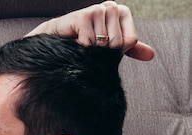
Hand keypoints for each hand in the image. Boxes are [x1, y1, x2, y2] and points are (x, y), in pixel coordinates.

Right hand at [28, 1, 154, 60]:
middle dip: (102, 52)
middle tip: (89, 46)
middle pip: (117, 43)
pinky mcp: (82, 16)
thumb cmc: (83, 42)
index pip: (130, 41)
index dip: (116, 51)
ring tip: (81, 43)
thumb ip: (130, 49)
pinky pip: (90, 43)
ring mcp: (97, 9)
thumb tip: (151, 55)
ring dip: (90, 51)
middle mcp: (110, 6)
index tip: (102, 47)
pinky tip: (74, 42)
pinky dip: (81, 49)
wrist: (55, 40)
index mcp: (121, 12)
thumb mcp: (109, 46)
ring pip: (103, 43)